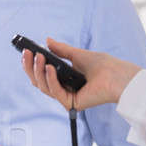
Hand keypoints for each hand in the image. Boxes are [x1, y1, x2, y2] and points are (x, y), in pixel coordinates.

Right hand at [22, 38, 141, 110]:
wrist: (118, 75)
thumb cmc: (103, 66)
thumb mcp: (77, 55)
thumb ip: (61, 50)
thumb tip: (47, 41)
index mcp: (63, 79)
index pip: (41, 74)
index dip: (32, 64)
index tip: (26, 52)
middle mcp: (62, 90)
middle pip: (38, 81)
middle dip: (31, 67)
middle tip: (27, 54)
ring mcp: (66, 97)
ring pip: (43, 87)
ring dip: (39, 71)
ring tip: (39, 57)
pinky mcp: (71, 104)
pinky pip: (55, 92)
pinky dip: (51, 79)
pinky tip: (50, 68)